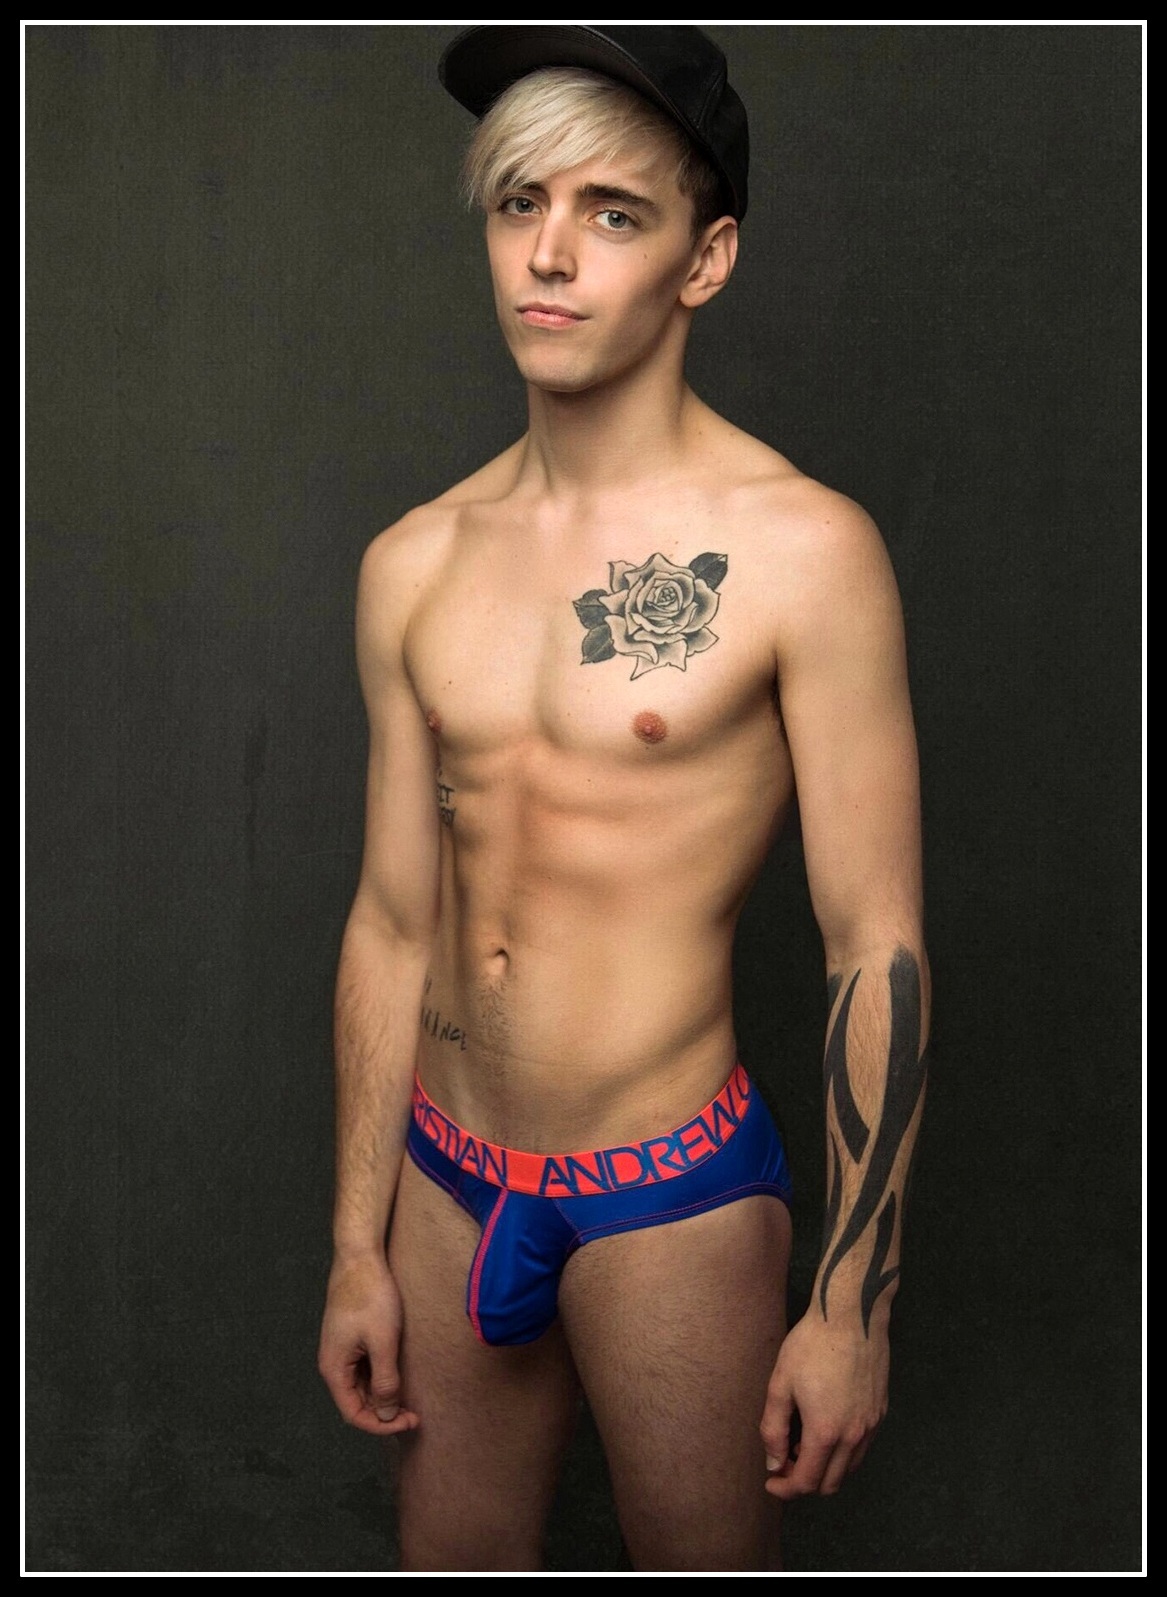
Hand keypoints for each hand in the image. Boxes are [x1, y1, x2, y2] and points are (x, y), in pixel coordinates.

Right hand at [318, 1254, 419, 1435]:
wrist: (360, 1257)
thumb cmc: (370, 1297)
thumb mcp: (382, 1343)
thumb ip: (384, 1382)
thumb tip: (385, 1415)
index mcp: (334, 1369)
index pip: (354, 1413)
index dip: (381, 1424)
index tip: (409, 1421)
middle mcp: (333, 1364)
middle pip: (357, 1402)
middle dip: (384, 1412)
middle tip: (415, 1413)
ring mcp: (341, 1350)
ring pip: (361, 1386)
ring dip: (384, 1396)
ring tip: (410, 1397)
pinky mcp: (350, 1338)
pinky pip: (364, 1369)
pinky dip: (381, 1378)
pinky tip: (398, 1374)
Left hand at [759, 1311, 887, 1498]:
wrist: (851, 1315)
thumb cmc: (811, 1344)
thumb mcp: (781, 1383)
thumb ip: (774, 1429)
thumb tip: (774, 1463)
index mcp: (826, 1431)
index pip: (807, 1482)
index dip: (786, 1488)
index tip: (772, 1482)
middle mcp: (854, 1435)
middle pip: (830, 1483)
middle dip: (804, 1482)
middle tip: (785, 1463)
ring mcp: (871, 1425)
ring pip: (848, 1469)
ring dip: (825, 1468)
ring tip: (803, 1445)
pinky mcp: (880, 1411)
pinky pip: (862, 1448)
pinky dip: (842, 1453)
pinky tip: (826, 1429)